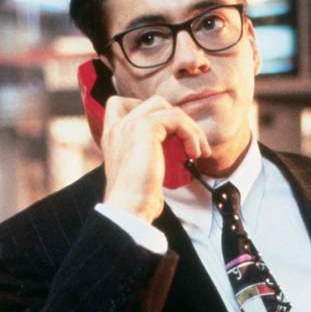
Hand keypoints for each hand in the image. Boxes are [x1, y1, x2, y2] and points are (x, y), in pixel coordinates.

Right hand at [101, 94, 210, 221]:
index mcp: (112, 136)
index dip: (148, 110)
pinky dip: (191, 134)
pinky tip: (195, 154)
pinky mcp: (145, 127)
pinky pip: (176, 118)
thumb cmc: (138, 200)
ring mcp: (129, 124)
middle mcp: (117, 126)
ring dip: (189, 128)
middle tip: (191, 146)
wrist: (128, 209)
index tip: (168, 133)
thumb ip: (150, 154)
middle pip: (154, 102)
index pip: (119, 104)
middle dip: (178, 121)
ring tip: (198, 151)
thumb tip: (176, 149)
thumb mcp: (142, 171)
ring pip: (167, 108)